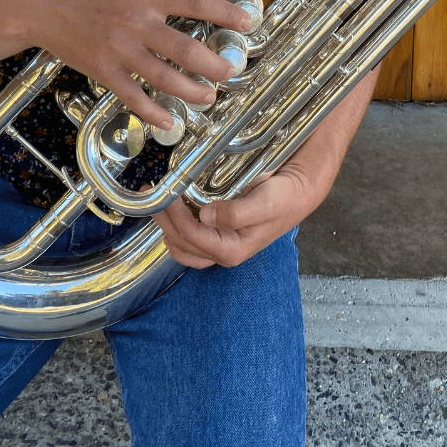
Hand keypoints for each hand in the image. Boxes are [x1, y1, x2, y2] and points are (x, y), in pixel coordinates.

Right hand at [18, 0, 248, 131]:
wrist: (36, 2)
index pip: (195, 2)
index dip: (225, 14)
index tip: (248, 23)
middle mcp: (136, 22)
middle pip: (187, 49)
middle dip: (216, 65)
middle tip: (230, 71)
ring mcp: (119, 48)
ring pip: (165, 77)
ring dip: (192, 91)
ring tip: (209, 97)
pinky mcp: (102, 69)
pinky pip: (133, 95)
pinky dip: (153, 111)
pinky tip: (169, 120)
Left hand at [154, 162, 318, 268]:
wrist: (295, 194)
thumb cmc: (282, 199)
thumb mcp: (264, 204)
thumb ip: (236, 213)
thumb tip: (206, 215)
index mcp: (232, 250)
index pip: (192, 236)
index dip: (174, 215)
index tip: (165, 194)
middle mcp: (223, 253)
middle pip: (181, 242)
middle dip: (163, 219)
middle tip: (150, 194)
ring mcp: (219, 246)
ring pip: (182, 244)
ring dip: (166, 225)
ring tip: (156, 202)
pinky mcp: (217, 235)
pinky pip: (189, 239)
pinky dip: (176, 226)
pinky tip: (171, 210)